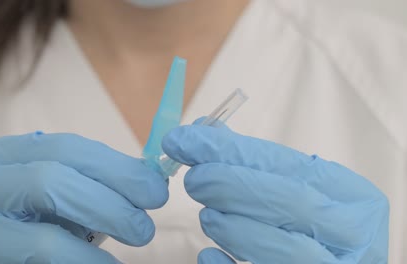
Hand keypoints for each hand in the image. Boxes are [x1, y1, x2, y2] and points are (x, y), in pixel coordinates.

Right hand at [0, 132, 167, 262]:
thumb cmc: (31, 224)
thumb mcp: (61, 196)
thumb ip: (94, 184)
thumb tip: (151, 181)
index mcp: (8, 154)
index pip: (68, 148)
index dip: (118, 168)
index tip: (155, 190)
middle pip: (55, 177)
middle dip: (113, 199)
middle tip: (146, 225)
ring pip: (47, 224)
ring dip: (104, 226)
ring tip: (136, 240)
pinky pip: (42, 257)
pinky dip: (84, 262)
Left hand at [163, 125, 388, 263]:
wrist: (335, 260)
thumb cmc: (316, 223)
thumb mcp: (301, 188)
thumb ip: (254, 162)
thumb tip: (199, 133)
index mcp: (353, 194)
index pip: (286, 163)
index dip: (231, 151)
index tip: (185, 141)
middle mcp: (354, 232)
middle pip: (290, 202)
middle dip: (231, 186)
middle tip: (193, 180)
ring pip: (287, 248)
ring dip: (235, 228)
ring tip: (205, 216)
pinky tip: (208, 256)